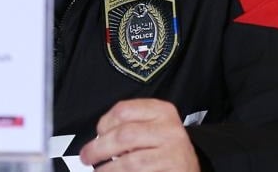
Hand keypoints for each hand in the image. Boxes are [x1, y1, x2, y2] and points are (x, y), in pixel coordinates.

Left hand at [78, 98, 200, 171]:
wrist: (190, 166)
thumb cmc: (164, 146)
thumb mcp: (152, 126)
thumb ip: (129, 126)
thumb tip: (98, 139)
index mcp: (161, 110)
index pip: (124, 110)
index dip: (104, 123)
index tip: (97, 133)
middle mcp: (169, 128)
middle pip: (124, 135)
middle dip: (99, 148)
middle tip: (86, 157)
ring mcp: (173, 151)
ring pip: (131, 161)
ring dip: (109, 168)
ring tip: (100, 171)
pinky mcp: (174, 170)